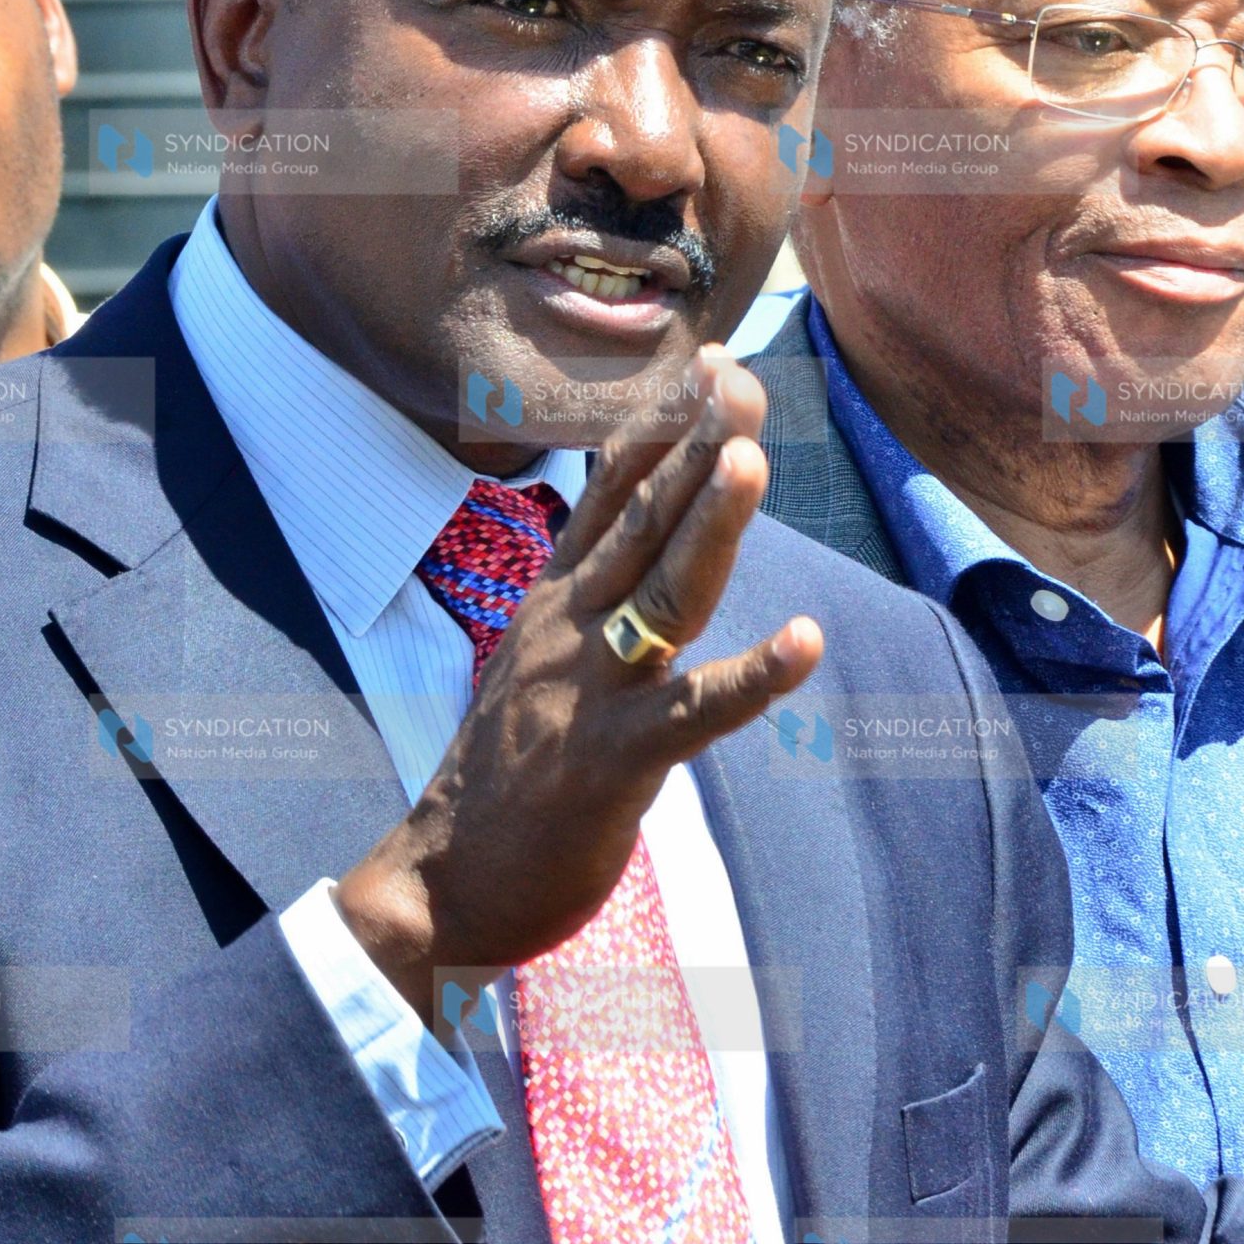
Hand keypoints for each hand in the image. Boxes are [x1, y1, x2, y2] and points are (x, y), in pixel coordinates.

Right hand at [335, 347, 822, 1019]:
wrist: (440, 883)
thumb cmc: (500, 781)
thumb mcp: (532, 666)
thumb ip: (580, 607)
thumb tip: (625, 554)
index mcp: (553, 603)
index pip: (610, 494)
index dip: (659, 425)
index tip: (705, 360)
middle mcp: (568, 629)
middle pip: (641, 521)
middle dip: (694, 444)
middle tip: (739, 377)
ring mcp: (588, 691)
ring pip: (662, 593)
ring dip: (710, 523)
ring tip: (752, 459)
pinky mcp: (612, 761)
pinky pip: (693, 712)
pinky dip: (752, 677)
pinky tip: (803, 640)